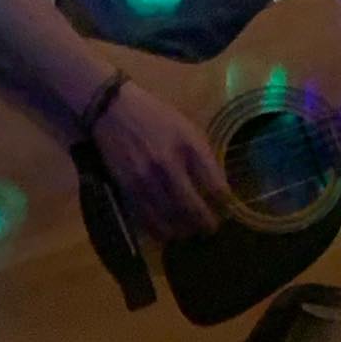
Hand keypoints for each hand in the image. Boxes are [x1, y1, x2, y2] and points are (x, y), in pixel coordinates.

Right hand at [91, 82, 229, 241]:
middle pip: (194, 208)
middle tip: (211, 228)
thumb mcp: (186, 127)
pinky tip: (168, 231)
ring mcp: (147, 180)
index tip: (228, 209)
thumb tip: (217, 185)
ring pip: (171, 220)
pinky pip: (147, 220)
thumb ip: (202, 155)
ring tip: (191, 231)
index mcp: (189, 145)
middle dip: (207, 224)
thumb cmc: (154, 116)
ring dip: (185, 231)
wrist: (112, 110)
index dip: (225, 204)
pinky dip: (161, 231)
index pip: (216, 185)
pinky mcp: (128, 189)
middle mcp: (169, 165)